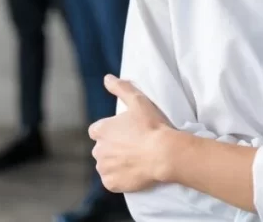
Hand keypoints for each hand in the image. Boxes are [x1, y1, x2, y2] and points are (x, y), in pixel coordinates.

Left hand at [89, 74, 173, 193]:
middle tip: (132, 147)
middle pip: (101, 149)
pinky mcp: (111, 184)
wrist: (164, 154)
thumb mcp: (137, 100)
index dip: (110, 132)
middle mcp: (98, 150)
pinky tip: (132, 173)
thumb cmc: (151, 126)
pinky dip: (119, 179)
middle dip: (111, 148)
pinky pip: (111, 181)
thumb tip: (107, 78)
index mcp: (101, 130)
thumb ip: (120, 88)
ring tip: (133, 160)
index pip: (97, 131)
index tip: (124, 134)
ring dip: (114, 163)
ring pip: (105, 165)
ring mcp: (104, 168)